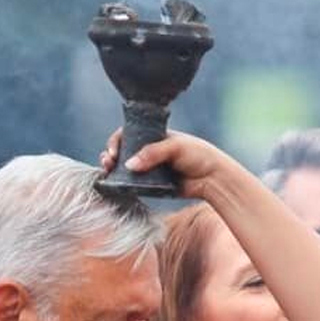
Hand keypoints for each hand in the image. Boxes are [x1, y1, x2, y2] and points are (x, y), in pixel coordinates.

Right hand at [100, 128, 244, 200]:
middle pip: (121, 152)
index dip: (117, 141)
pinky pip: (132, 185)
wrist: (212, 179)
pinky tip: (115, 184)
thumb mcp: (175, 147)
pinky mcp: (150, 186)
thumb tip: (129, 165)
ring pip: (123, 169)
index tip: (114, 151)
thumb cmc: (198, 155)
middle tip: (108, 162)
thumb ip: (152, 153)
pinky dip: (121, 184)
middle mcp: (148, 152)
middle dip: (110, 155)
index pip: (128, 134)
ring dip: (112, 170)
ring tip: (107, 172)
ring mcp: (148, 170)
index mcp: (153, 137)